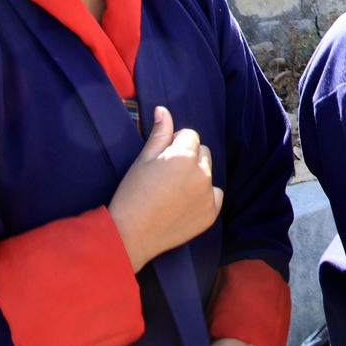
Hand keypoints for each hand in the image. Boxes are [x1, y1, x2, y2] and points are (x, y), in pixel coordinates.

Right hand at [109, 106, 223, 271]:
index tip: (163, 158)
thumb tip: (163, 111)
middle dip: (189, 158)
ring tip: (174, 190)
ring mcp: (208, 194)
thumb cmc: (132, 195)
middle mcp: (201, 173)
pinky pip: (215, 194)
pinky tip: (184, 203)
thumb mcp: (143, 160)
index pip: (191, 136)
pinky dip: (204, 196)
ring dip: (197, 176)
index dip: (175, 144)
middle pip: (203, 152)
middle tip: (168, 175)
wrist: (130, 234)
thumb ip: (159, 134)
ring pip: (209, 173)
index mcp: (183, 156)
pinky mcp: (211, 213)